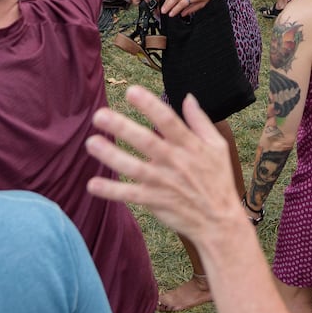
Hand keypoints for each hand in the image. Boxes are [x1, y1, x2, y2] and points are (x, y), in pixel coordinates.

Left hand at [86, 87, 250, 241]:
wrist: (220, 221)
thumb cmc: (218, 180)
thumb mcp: (218, 146)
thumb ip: (200, 121)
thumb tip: (187, 97)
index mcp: (189, 145)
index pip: (168, 121)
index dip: (149, 106)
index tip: (131, 91)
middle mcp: (174, 161)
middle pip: (145, 141)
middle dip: (122, 127)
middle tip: (99, 115)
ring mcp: (163, 183)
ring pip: (133, 167)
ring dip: (111, 156)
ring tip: (91, 143)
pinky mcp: (155, 201)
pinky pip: (130, 195)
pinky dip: (112, 191)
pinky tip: (93, 184)